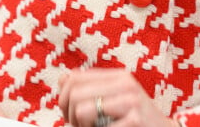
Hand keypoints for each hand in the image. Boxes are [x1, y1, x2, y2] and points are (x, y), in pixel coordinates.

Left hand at [58, 67, 175, 126]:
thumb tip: (62, 79)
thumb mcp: (116, 99)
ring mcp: (131, 102)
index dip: (64, 98)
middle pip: (74, 92)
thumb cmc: (137, 121)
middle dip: (68, 114)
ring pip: (81, 110)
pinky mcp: (135, 121)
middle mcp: (125, 84)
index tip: (68, 114)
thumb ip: (92, 88)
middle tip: (76, 126)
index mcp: (118, 76)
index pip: (74, 78)